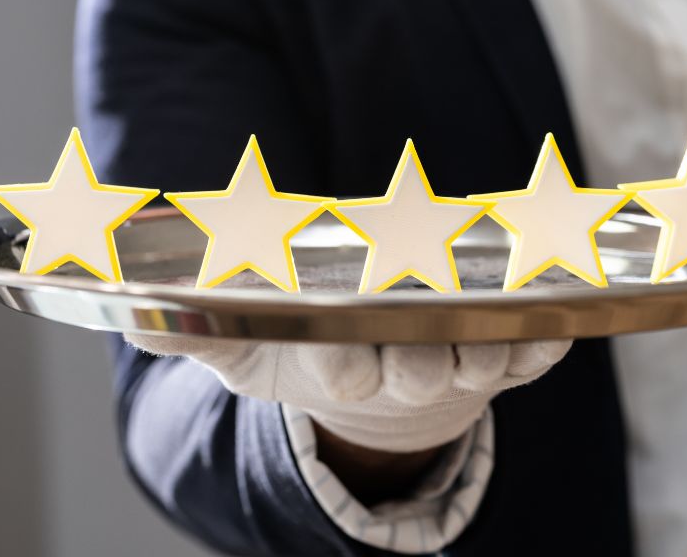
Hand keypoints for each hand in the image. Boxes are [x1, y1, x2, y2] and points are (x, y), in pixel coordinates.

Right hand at [124, 333, 571, 452]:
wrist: (370, 378)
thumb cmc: (301, 351)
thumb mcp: (242, 344)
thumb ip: (193, 325)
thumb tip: (125, 307)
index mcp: (335, 369)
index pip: (339, 371)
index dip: (341, 362)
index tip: (342, 341)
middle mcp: (398, 374)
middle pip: (415, 369)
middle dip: (422, 350)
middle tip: (432, 308)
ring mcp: (452, 365)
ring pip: (477, 360)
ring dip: (492, 343)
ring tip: (506, 311)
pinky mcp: (496, 356)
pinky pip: (528, 357)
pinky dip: (544, 346)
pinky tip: (561, 329)